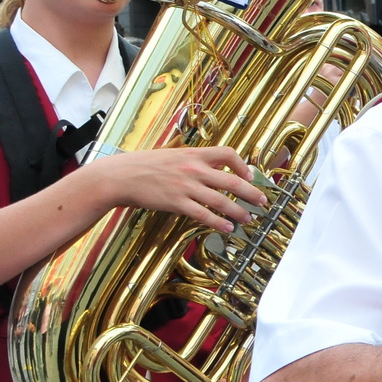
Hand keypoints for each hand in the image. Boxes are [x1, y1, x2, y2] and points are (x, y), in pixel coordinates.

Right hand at [89, 147, 265, 232]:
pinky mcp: (176, 202)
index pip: (228, 153)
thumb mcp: (172, 155)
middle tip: (262, 202)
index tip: (250, 175)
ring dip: (238, 211)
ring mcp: (185, 186)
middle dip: (251, 193)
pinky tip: (227, 228)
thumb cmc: (144, 165)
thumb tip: (211, 168)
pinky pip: (203, 214)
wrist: (119, 176)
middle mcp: (193, 168)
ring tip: (248, 219)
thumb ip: (193, 160)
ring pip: (221, 200)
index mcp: (193, 154)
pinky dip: (218, 222)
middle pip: (232, 181)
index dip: (243, 165)